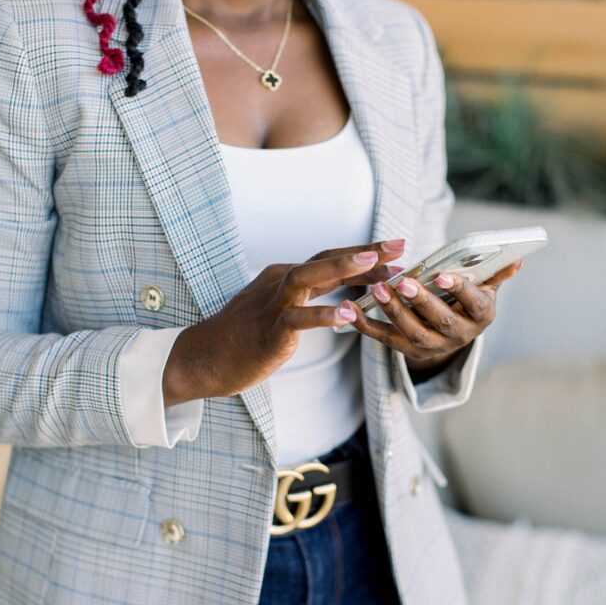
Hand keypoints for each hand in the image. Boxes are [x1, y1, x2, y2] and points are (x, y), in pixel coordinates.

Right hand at [162, 239, 406, 403]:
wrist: (206, 357)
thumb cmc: (245, 336)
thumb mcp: (280, 309)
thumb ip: (309, 298)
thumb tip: (344, 296)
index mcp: (286, 277)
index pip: (330, 258)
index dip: (364, 254)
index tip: (396, 250)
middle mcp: (281, 282)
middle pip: (326, 259)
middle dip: (364, 252)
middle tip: (399, 247)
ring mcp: (274, 304)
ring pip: (309, 277)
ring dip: (343, 269)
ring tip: (376, 267)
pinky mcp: (270, 329)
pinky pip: (299, 318)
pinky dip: (324, 314)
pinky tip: (349, 315)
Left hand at [337, 259, 523, 370]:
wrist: (451, 336)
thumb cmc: (466, 302)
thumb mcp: (484, 289)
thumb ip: (495, 273)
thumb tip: (517, 259)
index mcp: (480, 316)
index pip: (473, 303)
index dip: (458, 290)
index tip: (441, 276)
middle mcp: (459, 336)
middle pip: (440, 322)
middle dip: (421, 302)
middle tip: (404, 283)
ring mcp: (432, 347)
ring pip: (412, 333)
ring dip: (393, 312)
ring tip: (377, 289)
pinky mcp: (408, 351)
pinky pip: (385, 339)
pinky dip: (365, 326)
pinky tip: (349, 310)